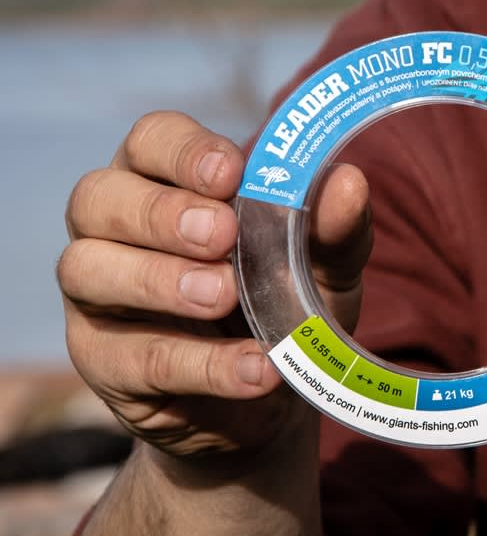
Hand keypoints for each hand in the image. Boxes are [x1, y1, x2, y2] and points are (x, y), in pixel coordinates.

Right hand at [58, 111, 371, 465]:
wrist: (273, 394)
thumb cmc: (287, 303)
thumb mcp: (325, 266)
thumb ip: (333, 228)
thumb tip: (350, 181)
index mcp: (166, 181)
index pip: (151, 140)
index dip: (183, 151)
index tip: (231, 173)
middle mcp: (114, 228)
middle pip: (100, 196)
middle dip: (162, 212)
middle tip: (223, 235)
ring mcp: (97, 295)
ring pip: (88, 268)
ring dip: (158, 280)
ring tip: (222, 296)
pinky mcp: (104, 363)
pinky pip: (134, 358)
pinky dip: (202, 363)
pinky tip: (255, 367)